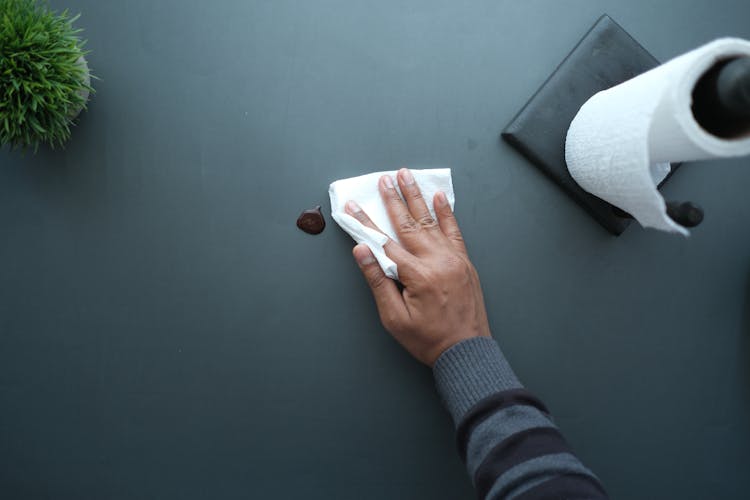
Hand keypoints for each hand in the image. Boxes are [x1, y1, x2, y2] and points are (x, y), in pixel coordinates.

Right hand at [346, 168, 490, 365]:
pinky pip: (454, 231)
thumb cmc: (428, 340)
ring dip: (416, 197)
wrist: (467, 352)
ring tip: (406, 176)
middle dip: (393, 199)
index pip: (384, 242)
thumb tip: (363, 251)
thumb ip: (377, 281)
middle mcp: (438, 261)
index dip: (365, 223)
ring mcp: (454, 259)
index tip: (352, 207)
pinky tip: (439, 197)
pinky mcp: (464, 262)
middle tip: (382, 180)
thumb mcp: (394, 317)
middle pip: (409, 224)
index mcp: (419, 275)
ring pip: (431, 222)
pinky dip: (446, 213)